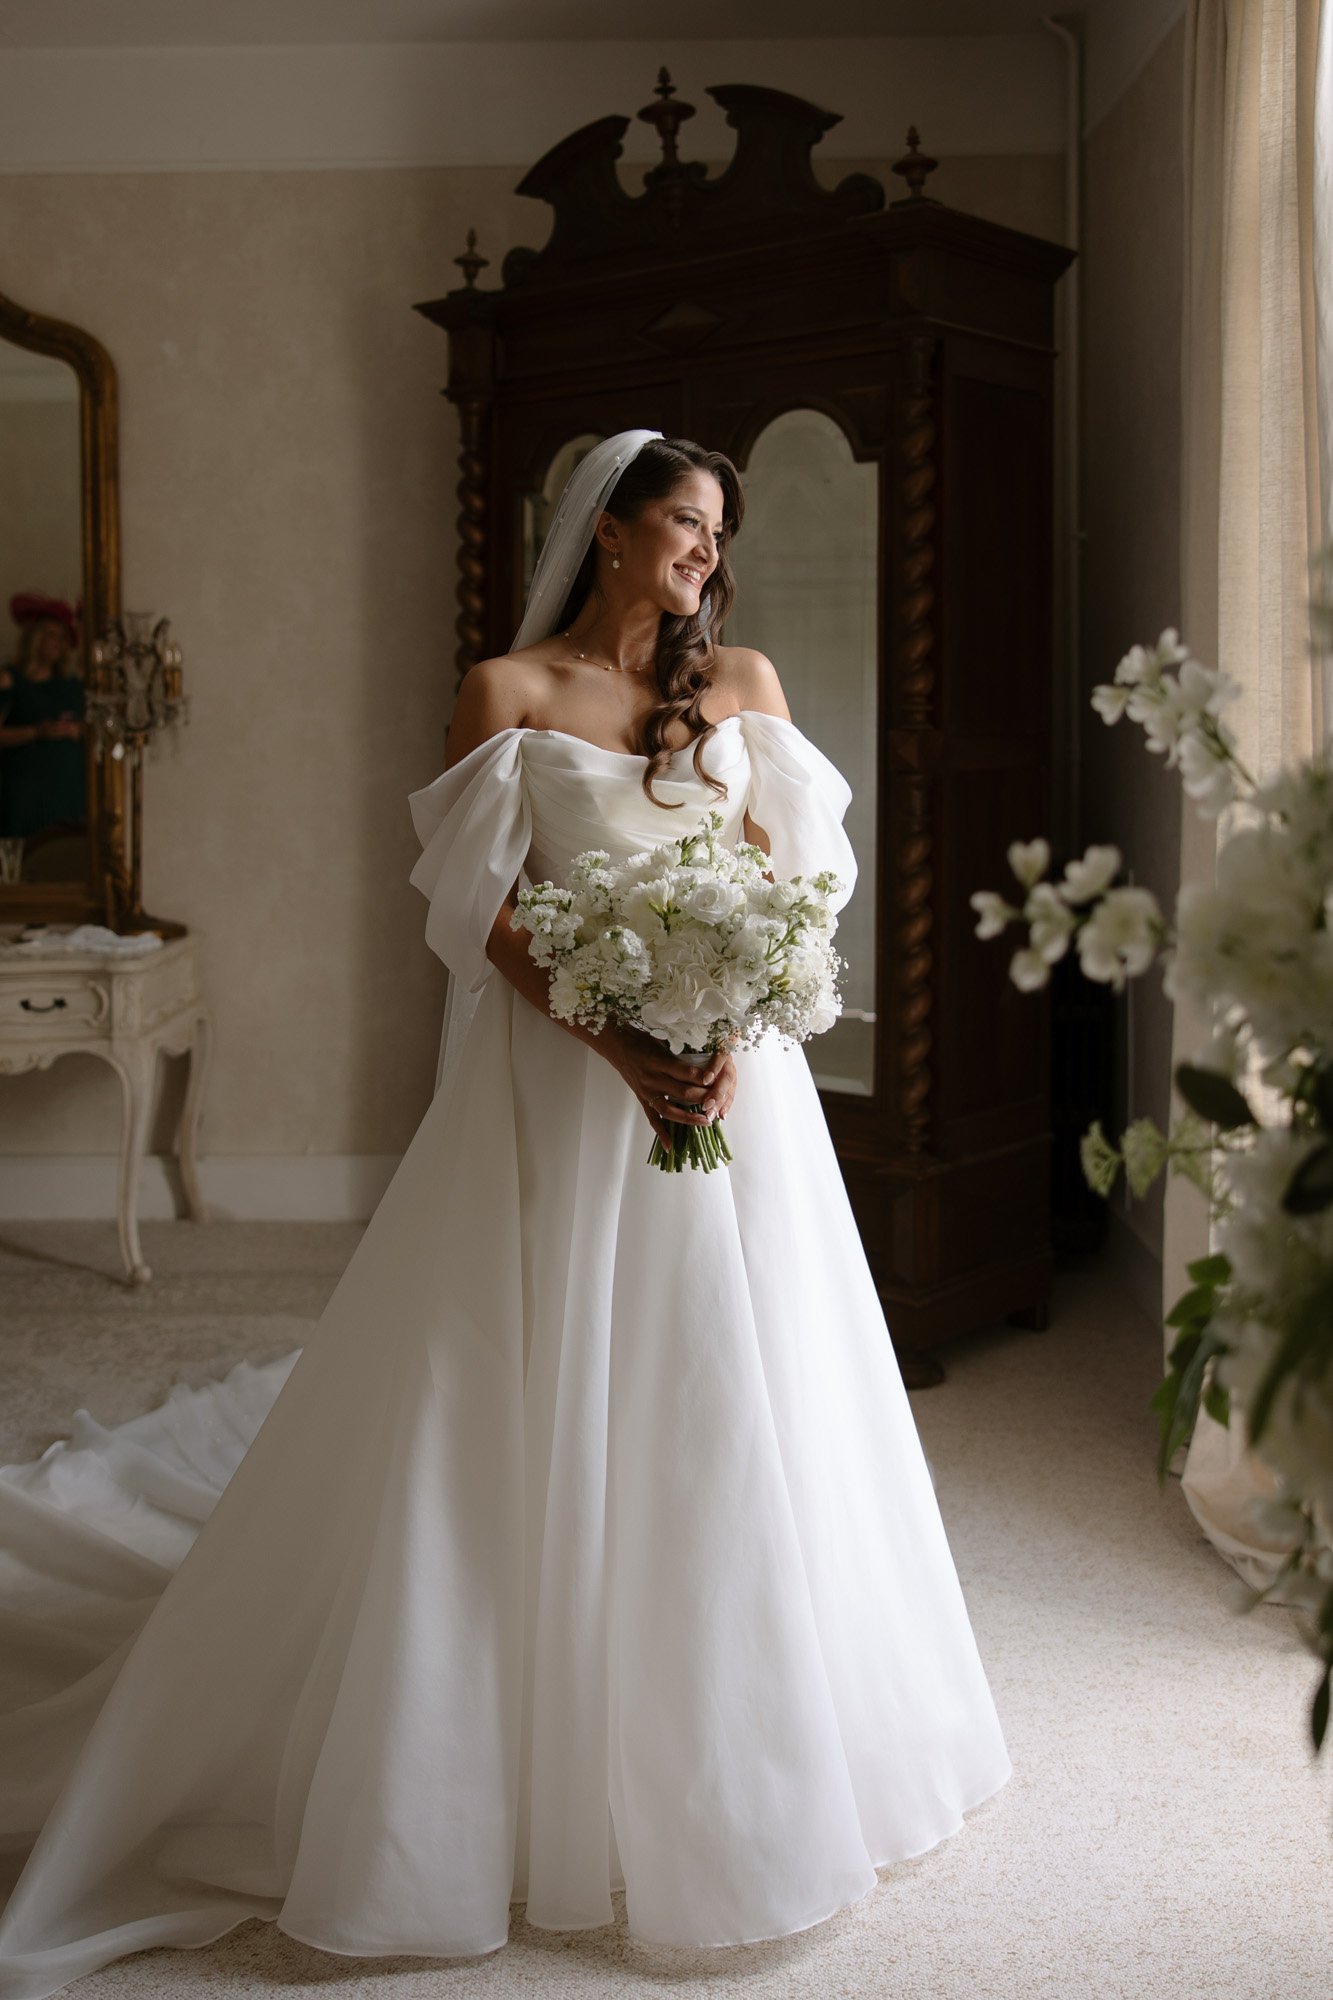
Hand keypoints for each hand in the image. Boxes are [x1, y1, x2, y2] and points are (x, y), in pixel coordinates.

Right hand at [601, 1025, 737, 1154]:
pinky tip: (670, 1146)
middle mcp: (653, 1079)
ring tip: (706, 1121)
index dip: (703, 1077)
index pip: (686, 1072)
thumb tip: (704, 1067)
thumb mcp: (663, 1044)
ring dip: (689, 1118)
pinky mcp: (642, 1100)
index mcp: (659, 1061)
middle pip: (682, 1092)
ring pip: (670, 1110)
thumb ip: (681, 1058)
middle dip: (703, 1097)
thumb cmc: (643, 1042)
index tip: (717, 1080)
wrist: (618, 1046)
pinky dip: (661, 1133)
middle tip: (719, 1101)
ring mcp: (646, 1092)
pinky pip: (652, 1119)